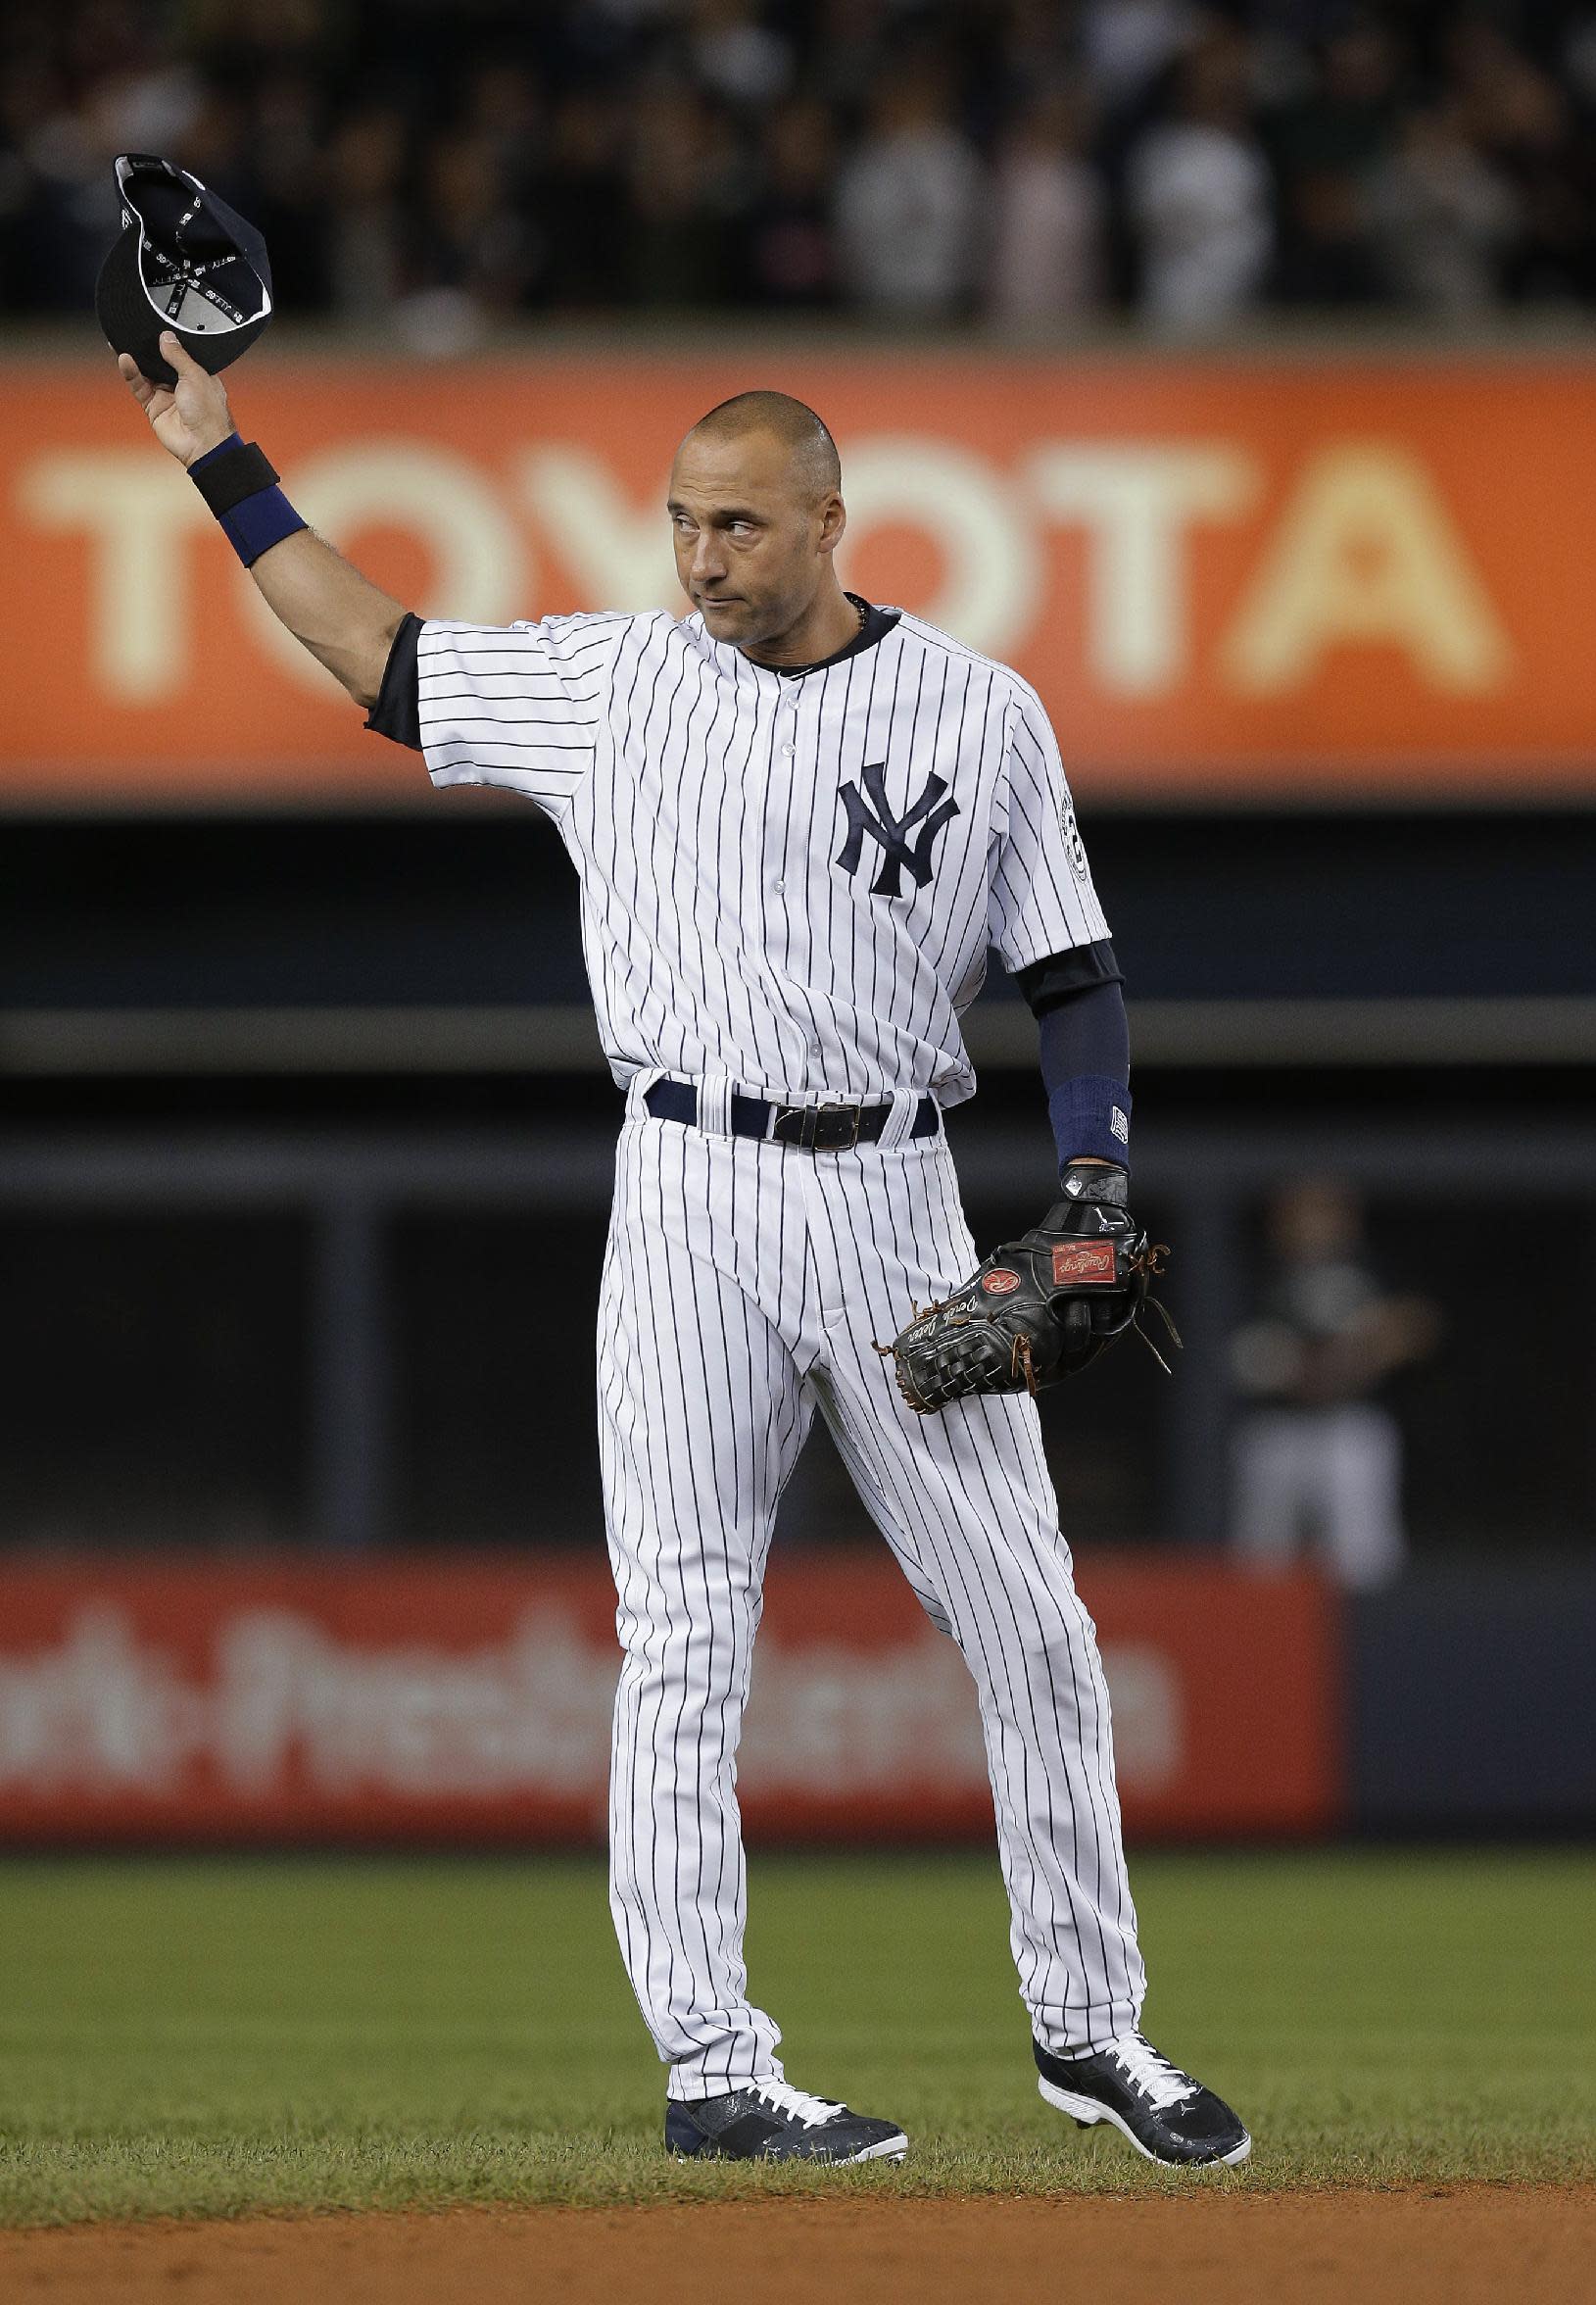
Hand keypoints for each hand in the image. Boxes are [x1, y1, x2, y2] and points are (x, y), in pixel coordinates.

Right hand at [117, 332, 234, 467]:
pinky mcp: (153, 407)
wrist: (203, 444)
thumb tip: (166, 337)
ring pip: (146, 373)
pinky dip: (131, 373)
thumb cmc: (209, 413)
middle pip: (159, 362)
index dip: (167, 342)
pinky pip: (139, 386)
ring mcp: (166, 395)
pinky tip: (125, 359)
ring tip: (122, 341)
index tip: (155, 327)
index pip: (179, 353)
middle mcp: (181, 384)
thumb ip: (178, 355)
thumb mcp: (195, 375)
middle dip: (147, 349)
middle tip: (133, 331)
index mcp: (197, 375)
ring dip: (135, 359)